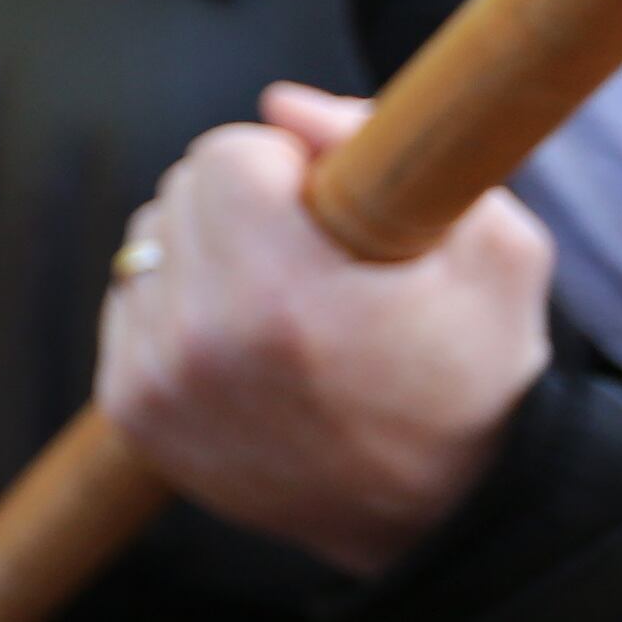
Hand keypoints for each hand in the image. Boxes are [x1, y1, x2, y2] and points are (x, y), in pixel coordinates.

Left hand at [96, 83, 554, 578]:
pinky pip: (129, 302)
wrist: (440, 517)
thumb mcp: (491, 250)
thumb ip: (387, 150)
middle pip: (179, 191)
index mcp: (282, 295)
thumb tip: (282, 103)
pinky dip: (175, 304)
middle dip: (241, 202)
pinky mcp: (131, 411)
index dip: (286, 165)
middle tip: (310, 254)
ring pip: (147, 244)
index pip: (225, 154)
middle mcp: (200, 341)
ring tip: (280, 302)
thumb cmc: (477, 375)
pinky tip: (243, 341)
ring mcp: (156, 382)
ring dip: (202, 251)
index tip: (328, 206)